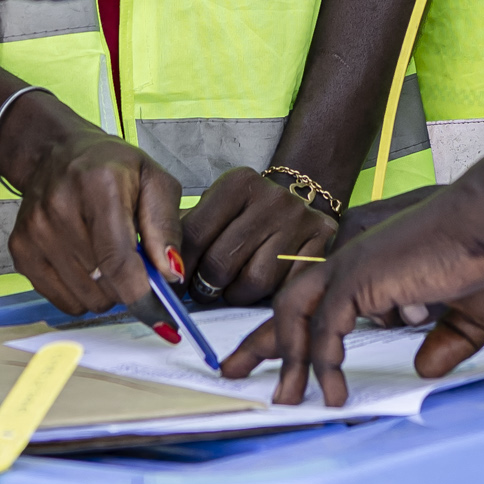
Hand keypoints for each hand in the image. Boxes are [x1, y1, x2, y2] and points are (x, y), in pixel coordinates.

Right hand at [0, 105, 185, 322]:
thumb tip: (171, 274)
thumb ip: (166, 227)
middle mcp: (59, 208)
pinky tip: (85, 263)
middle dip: (129, 286)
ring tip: (107, 258)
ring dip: (105, 290)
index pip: (118, 260)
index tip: (162, 318)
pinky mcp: (20, 249)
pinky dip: (81, 292)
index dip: (142, 296)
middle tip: (134, 263)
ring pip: (85, 298)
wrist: (54, 153)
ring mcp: (35, 231)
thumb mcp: (154, 181)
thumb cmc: (110, 167)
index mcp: (98, 186)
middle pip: (104, 285)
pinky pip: (62, 300)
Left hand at [179, 165, 339, 304]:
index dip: (178, 265)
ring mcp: (300, 221)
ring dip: (235, 295)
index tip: (171, 282)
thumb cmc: (248, 211)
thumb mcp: (219, 208)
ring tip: (231, 289)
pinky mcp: (322, 244)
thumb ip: (190, 232)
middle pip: (221, 262)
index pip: (194, 233)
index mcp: (238, 183)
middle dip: (204, 285)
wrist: (304, 194)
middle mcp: (272, 198)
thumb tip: (161, 271)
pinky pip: (286, 288)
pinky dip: (267, 300)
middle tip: (202, 290)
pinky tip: (259, 294)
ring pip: (254, 282)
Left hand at [218, 183, 483, 406]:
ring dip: (288, 360)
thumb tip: (425, 368)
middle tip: (233, 372)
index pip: (318, 302)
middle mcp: (352, 264)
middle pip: (288, 306)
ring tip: (286, 399)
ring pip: (295, 315)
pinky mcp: (359, 278)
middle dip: (261, 344)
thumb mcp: (471, 316)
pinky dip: (323, 361)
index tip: (284, 365)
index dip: (295, 333)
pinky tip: (333, 391)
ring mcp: (351, 268)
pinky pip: (326, 328)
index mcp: (373, 269)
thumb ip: (447, 342)